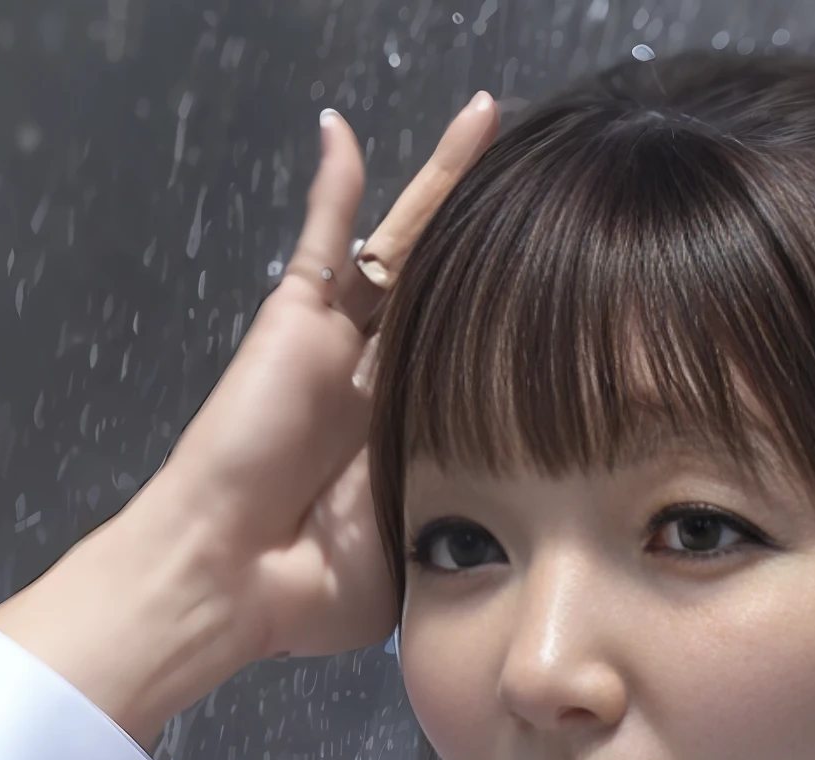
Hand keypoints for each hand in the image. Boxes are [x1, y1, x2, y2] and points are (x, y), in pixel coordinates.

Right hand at [0, 94, 499, 743]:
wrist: (235, 580)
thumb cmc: (314, 587)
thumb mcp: (420, 550)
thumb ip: (463, 515)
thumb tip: (530, 525)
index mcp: (411, 428)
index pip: (474, 348)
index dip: (518, 311)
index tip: (578, 285)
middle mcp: (377, 375)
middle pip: (445, 280)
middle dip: (489, 227)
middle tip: (543, 176)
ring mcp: (334, 344)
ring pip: (398, 243)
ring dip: (437, 180)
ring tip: (484, 117)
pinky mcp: (293, 323)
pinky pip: (317, 240)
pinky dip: (330, 185)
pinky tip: (342, 130)